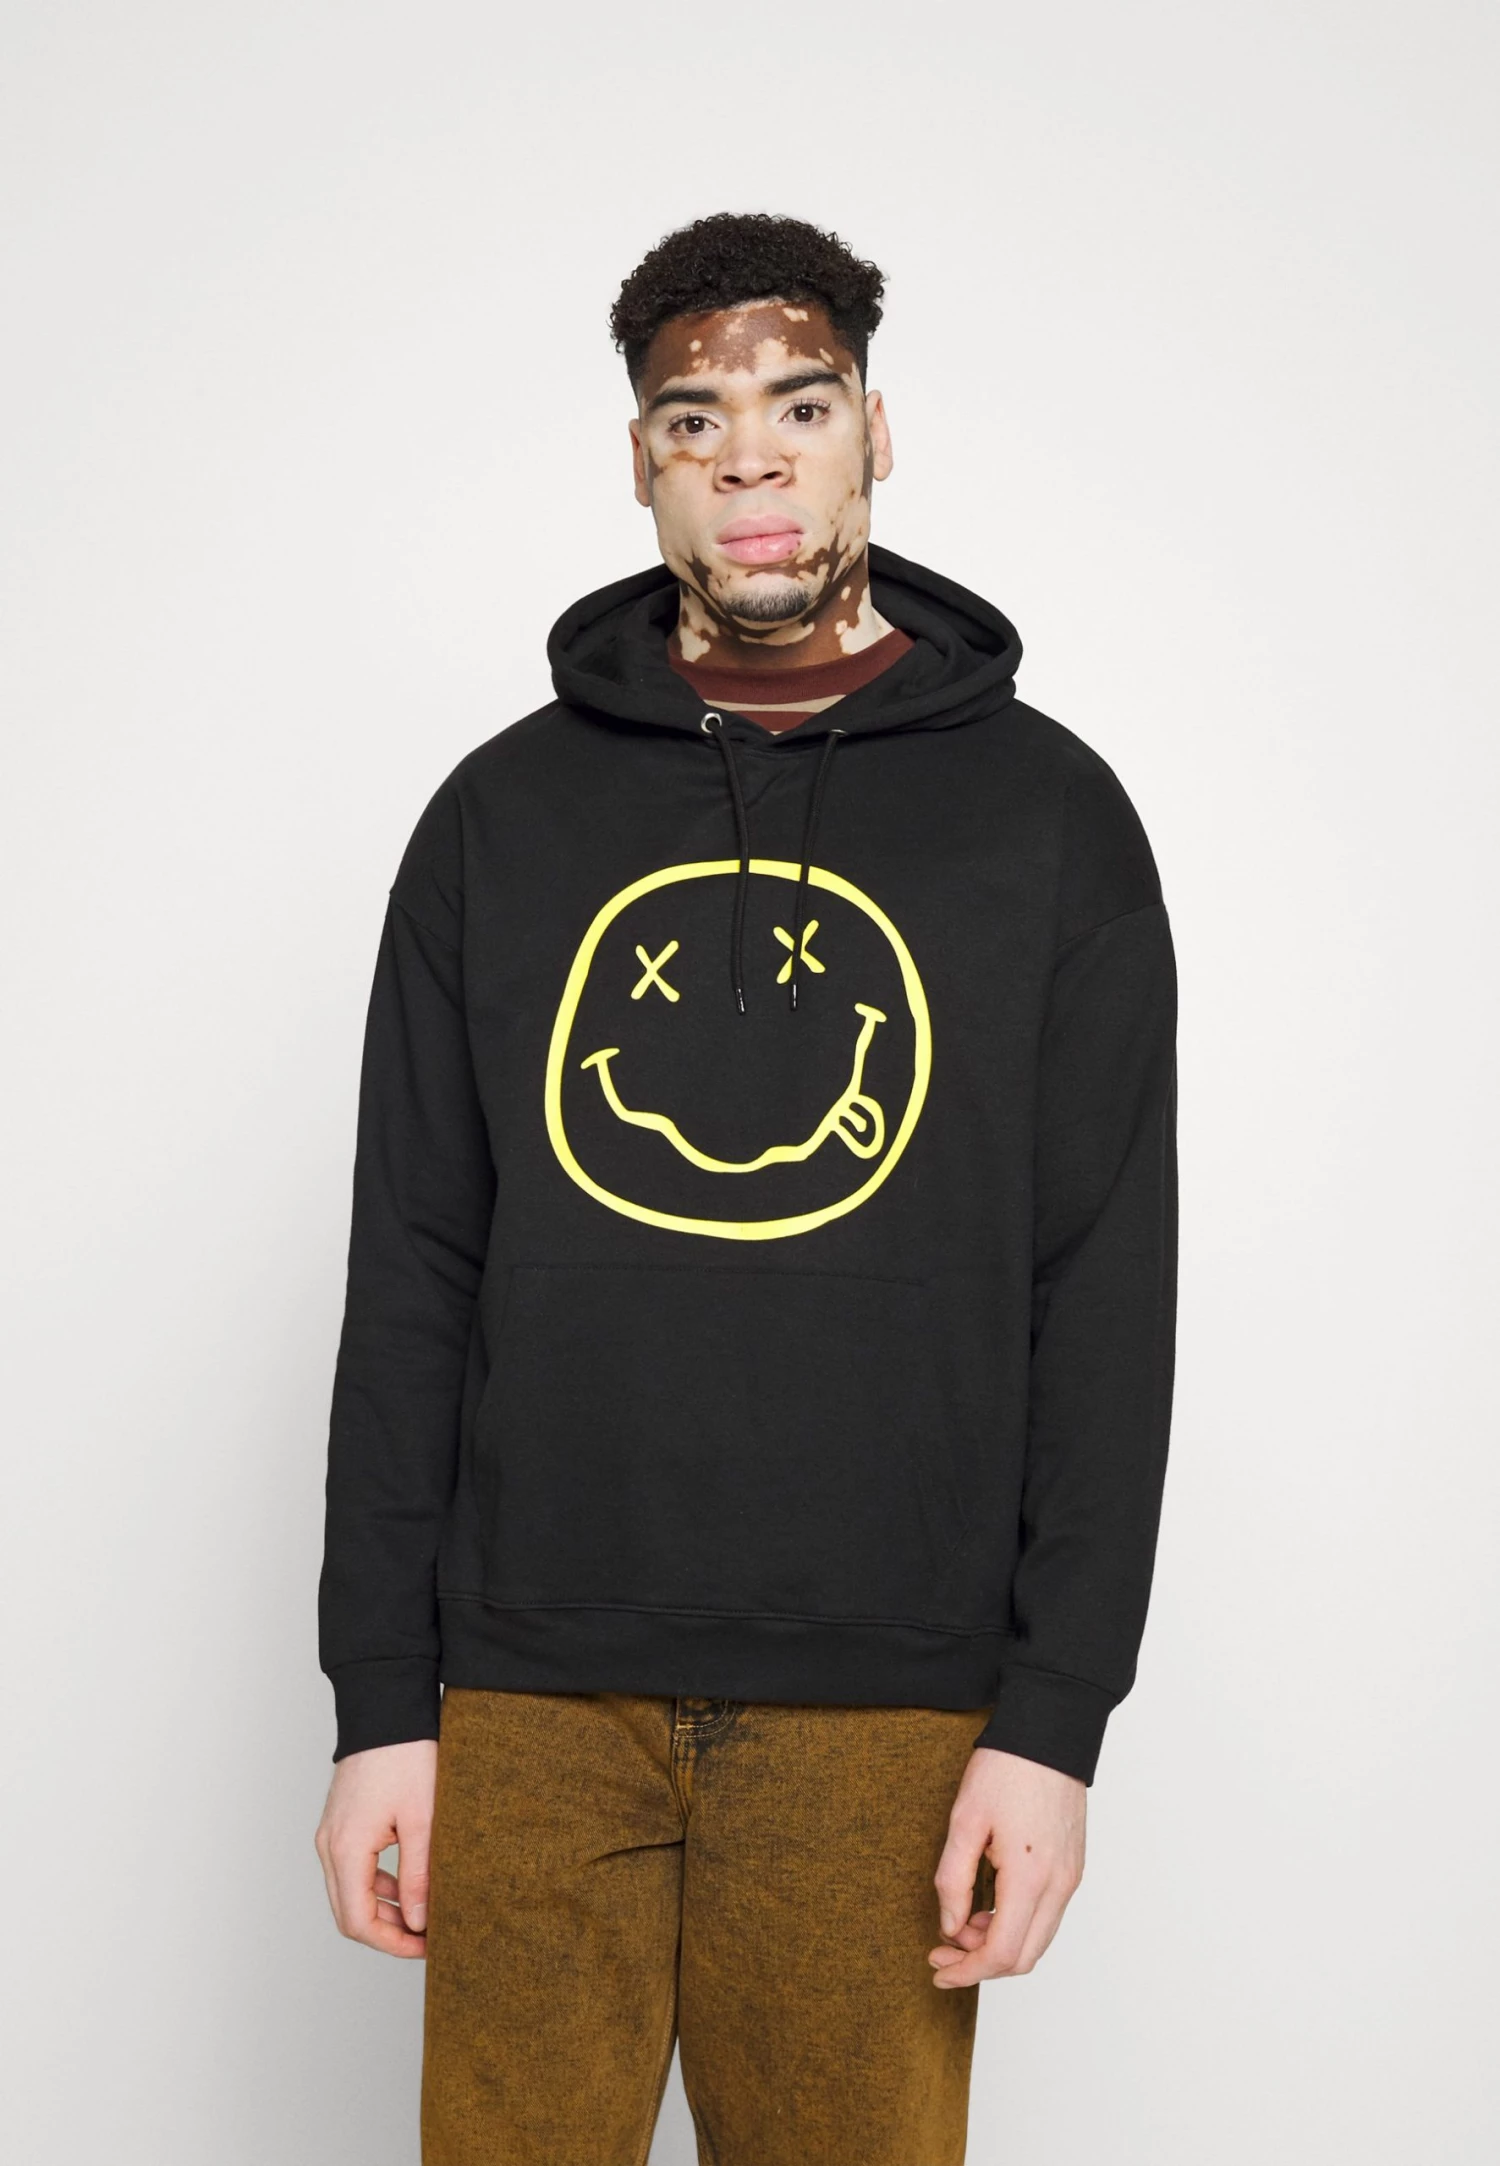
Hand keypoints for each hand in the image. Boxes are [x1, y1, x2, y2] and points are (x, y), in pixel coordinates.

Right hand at [314, 1738, 437, 1958]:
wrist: (386, 1708)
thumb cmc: (406, 1756)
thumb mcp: (422, 1819)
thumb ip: (418, 1875)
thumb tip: (417, 1923)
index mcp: (347, 1849)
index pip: (358, 1921)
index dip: (393, 1943)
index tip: (426, 1945)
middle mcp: (329, 1846)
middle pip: (348, 1913)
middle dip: (387, 1932)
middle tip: (427, 1937)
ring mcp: (330, 1834)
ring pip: (348, 1893)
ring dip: (382, 1910)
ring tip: (422, 1914)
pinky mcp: (339, 1824)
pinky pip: (350, 1869)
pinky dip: (375, 1885)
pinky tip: (406, 1885)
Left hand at [928, 1747, 1085, 1984]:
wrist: (1049, 1731)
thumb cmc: (1006, 1768)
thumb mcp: (964, 1820)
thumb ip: (954, 1879)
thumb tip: (950, 1925)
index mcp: (1031, 1878)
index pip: (1002, 1953)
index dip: (967, 1971)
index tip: (938, 1968)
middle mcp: (1059, 1886)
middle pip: (1024, 1957)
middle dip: (980, 1964)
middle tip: (943, 1949)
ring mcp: (1071, 1877)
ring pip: (1038, 1939)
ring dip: (998, 1943)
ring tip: (962, 1921)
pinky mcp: (1073, 1865)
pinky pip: (1047, 1915)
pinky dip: (1017, 1924)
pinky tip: (988, 1905)